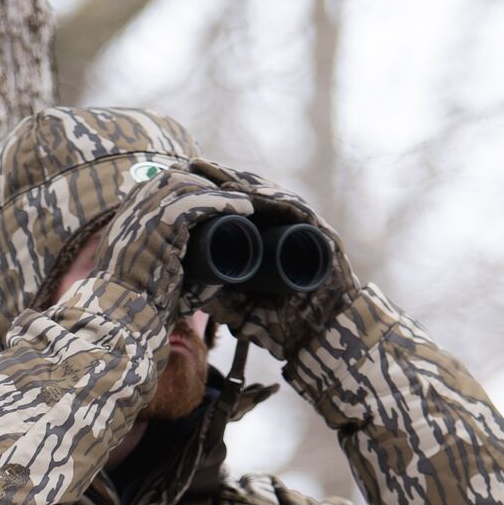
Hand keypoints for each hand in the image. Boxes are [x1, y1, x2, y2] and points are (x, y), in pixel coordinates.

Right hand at [71, 166, 255, 321]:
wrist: (121, 311)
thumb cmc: (134, 301)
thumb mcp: (144, 271)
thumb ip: (165, 260)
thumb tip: (207, 268)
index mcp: (128, 214)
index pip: (162, 185)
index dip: (190, 187)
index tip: (212, 198)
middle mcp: (135, 205)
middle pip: (176, 178)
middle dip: (206, 184)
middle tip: (231, 198)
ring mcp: (146, 209)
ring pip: (190, 186)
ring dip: (220, 193)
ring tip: (244, 205)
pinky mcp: (162, 219)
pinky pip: (199, 202)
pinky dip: (225, 203)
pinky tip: (244, 208)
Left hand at [188, 157, 358, 359]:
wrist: (319, 339)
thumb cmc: (281, 325)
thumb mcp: (237, 307)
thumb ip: (215, 296)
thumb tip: (181, 289)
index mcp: (266, 237)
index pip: (237, 206)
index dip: (211, 193)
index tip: (181, 181)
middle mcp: (286, 226)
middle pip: (252, 193)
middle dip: (222, 178)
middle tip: (193, 165)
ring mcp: (304, 228)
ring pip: (271, 195)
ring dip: (242, 182)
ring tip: (213, 171)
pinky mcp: (321, 234)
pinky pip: (295, 210)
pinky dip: (273, 199)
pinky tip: (249, 191)